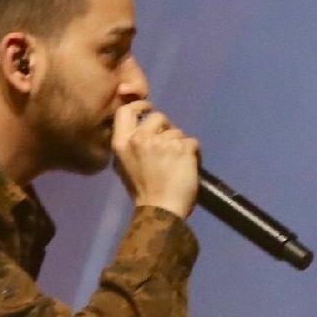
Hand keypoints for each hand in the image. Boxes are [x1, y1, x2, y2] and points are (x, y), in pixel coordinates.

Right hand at [113, 101, 200, 217]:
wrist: (161, 211)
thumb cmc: (142, 191)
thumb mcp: (124, 166)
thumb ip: (129, 144)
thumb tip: (139, 129)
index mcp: (122, 142)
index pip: (126, 111)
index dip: (139, 105)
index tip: (148, 108)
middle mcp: (141, 138)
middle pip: (158, 117)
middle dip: (165, 128)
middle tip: (167, 146)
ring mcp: (163, 142)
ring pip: (177, 131)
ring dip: (180, 144)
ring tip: (177, 163)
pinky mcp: (183, 149)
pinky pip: (192, 142)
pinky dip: (194, 153)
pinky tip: (189, 166)